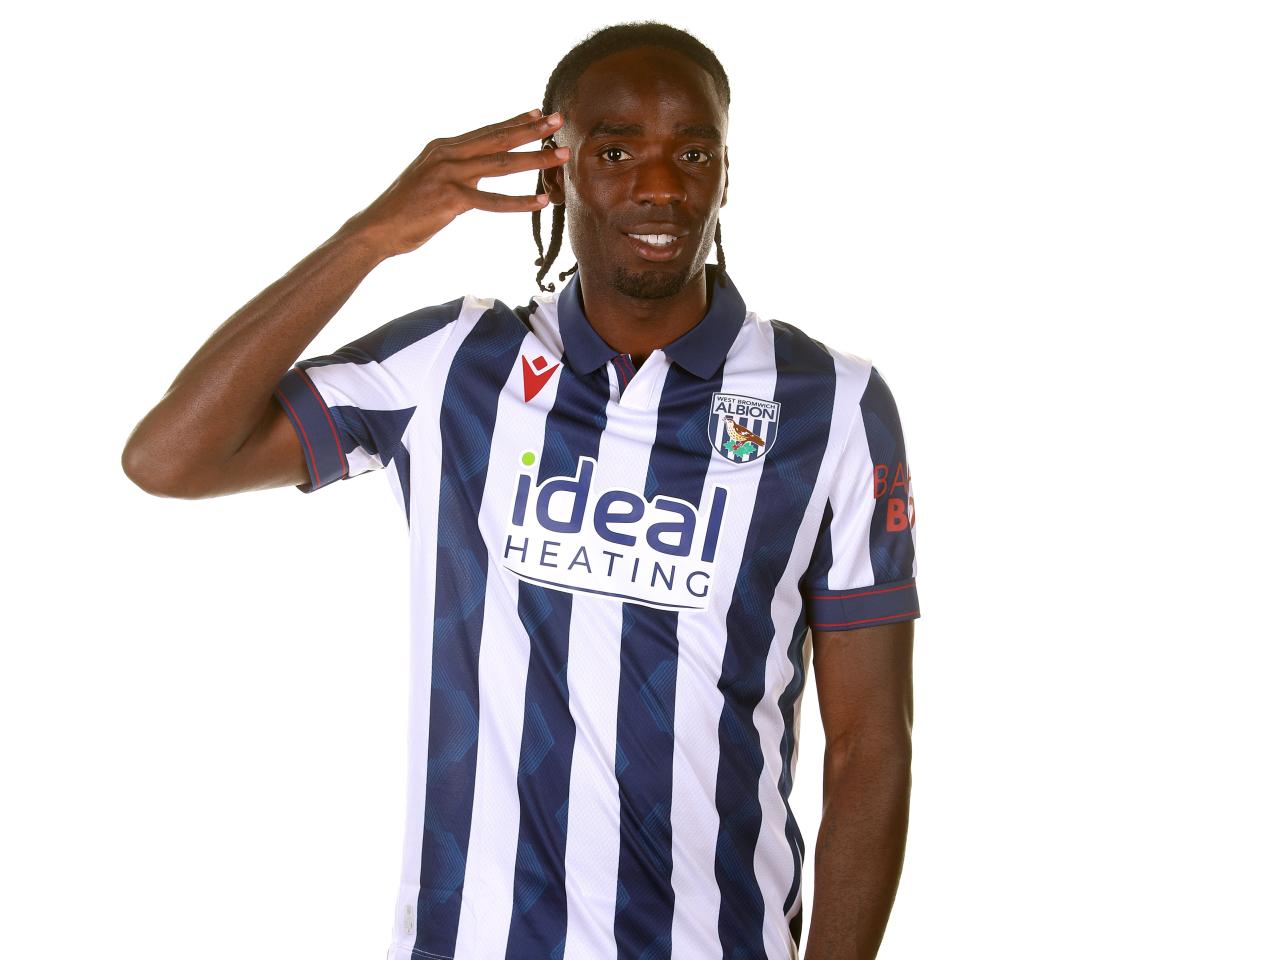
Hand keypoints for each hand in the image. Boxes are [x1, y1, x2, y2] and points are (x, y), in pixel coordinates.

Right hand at [343, 108, 567, 258]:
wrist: (377, 228)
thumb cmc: (405, 210)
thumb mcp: (430, 181)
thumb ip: (455, 173)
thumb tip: (477, 175)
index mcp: (443, 148)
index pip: (485, 131)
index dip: (513, 121)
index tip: (537, 113)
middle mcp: (446, 154)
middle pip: (497, 138)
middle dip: (531, 129)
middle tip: (559, 120)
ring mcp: (448, 175)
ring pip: (500, 164)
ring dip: (534, 159)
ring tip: (561, 155)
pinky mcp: (450, 199)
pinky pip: (492, 201)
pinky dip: (519, 202)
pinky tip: (541, 201)